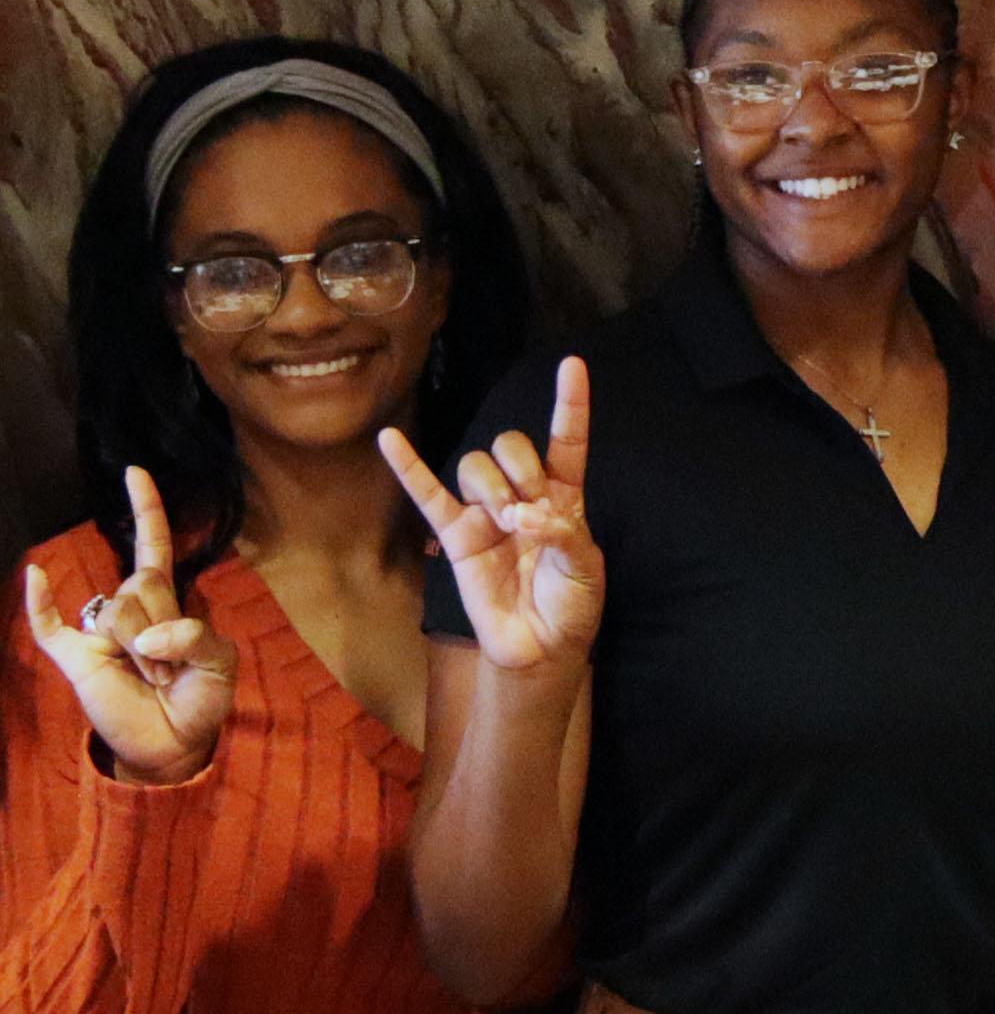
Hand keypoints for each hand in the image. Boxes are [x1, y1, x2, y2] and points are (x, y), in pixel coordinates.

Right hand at [20, 468, 235, 785]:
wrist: (173, 744)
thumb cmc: (199, 699)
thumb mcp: (220, 664)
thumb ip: (196, 639)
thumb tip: (149, 639)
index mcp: (168, 602)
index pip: (154, 546)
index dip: (147, 510)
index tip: (135, 472)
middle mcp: (130, 608)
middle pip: (143, 585)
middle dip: (165, 628)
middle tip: (173, 670)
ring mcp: (98, 631)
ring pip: (118, 611)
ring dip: (144, 652)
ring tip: (153, 680)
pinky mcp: (73, 656)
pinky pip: (49, 623)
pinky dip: (40, 600)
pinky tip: (37, 575)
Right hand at [381, 357, 603, 674]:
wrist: (538, 648)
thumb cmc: (570, 605)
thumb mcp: (585, 570)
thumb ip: (563, 535)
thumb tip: (525, 516)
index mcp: (563, 496)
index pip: (567, 440)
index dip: (570, 403)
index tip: (572, 365)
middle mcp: (523, 495)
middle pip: (512, 446)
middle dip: (521, 470)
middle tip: (528, 515)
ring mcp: (485, 513)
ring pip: (475, 466)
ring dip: (489, 488)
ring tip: (503, 525)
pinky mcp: (454, 536)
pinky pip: (426, 495)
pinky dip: (408, 466)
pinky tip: (389, 438)